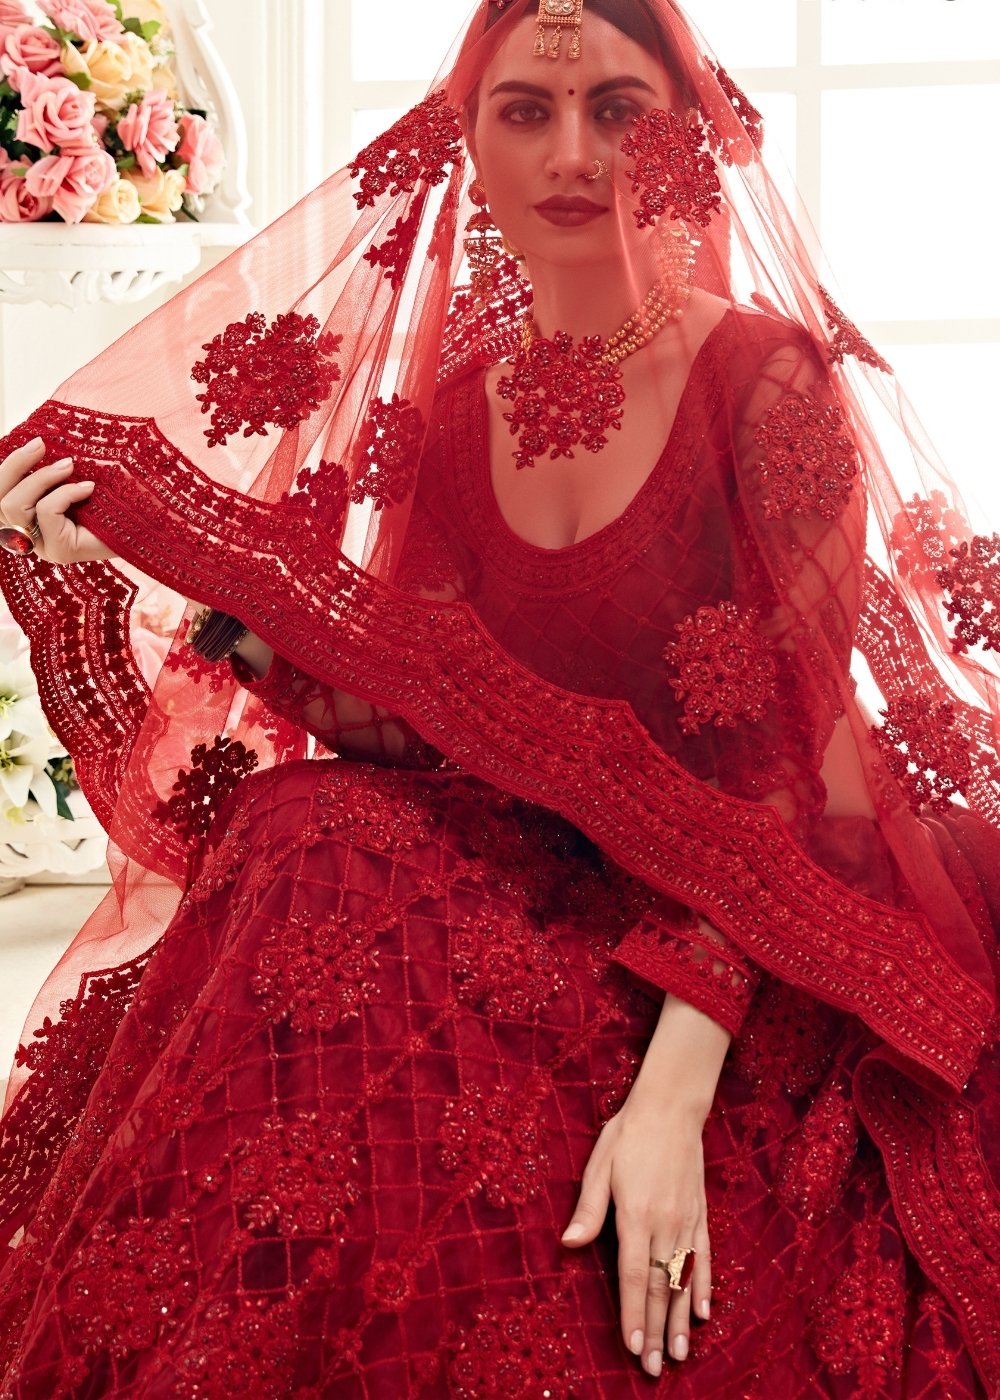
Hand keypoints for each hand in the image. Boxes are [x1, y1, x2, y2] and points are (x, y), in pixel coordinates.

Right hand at [0, 437, 115, 563]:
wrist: (154, 520)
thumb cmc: (117, 495)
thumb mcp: (77, 475)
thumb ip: (50, 467)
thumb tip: (33, 438)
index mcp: (28, 518)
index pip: (0, 493)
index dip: (11, 466)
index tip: (37, 442)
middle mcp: (31, 536)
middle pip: (0, 499)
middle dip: (16, 466)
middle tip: (41, 443)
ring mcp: (44, 547)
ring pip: (15, 506)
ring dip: (42, 478)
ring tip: (70, 466)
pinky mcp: (60, 552)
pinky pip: (45, 512)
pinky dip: (64, 493)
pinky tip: (89, 488)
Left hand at [561, 1095, 711, 1377]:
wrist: (671, 1107)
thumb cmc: (628, 1134)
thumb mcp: (599, 1164)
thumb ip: (589, 1208)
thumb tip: (569, 1243)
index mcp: (636, 1214)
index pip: (632, 1276)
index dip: (632, 1314)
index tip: (632, 1346)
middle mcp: (665, 1223)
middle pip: (659, 1286)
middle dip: (654, 1329)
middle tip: (652, 1366)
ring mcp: (687, 1220)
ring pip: (683, 1279)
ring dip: (679, 1319)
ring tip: (677, 1353)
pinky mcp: (700, 1213)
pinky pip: (705, 1257)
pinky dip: (705, 1287)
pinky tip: (703, 1313)